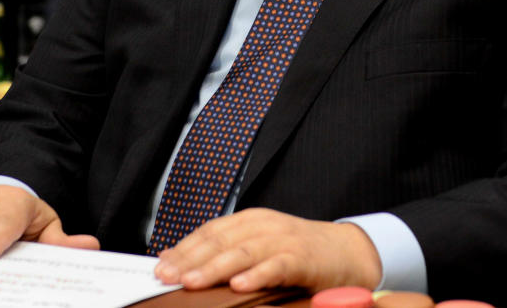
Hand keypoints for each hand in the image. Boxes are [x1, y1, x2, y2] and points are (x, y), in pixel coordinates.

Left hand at [153, 208, 380, 292]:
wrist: (346, 251)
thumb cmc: (298, 252)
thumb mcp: (261, 246)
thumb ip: (231, 252)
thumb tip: (188, 266)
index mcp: (250, 220)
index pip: (210, 232)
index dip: (184, 248)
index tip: (160, 265)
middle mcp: (263, 225)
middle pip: (220, 241)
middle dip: (190, 259)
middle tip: (166, 275)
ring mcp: (283, 239)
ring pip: (243, 252)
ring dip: (214, 267)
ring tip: (192, 281)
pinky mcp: (302, 257)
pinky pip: (276, 265)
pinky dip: (256, 274)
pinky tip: (238, 285)